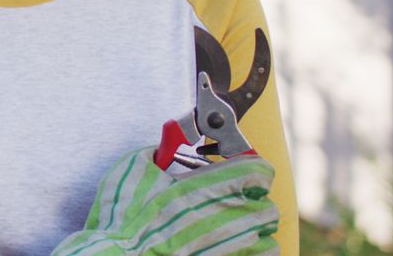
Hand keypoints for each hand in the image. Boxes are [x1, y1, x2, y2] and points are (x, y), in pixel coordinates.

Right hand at [51, 147, 278, 255]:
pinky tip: (230, 246)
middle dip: (253, 202)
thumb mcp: (133, 169)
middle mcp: (226, 219)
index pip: (259, 171)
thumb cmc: (124, 216)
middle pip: (267, 208)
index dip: (251, 168)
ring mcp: (228, 247)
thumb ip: (156, 152)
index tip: (239, 169)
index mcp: (208, 188)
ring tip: (232, 227)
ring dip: (253, 231)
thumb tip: (165, 147)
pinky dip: (251, 252)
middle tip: (232, 200)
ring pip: (266, 238)